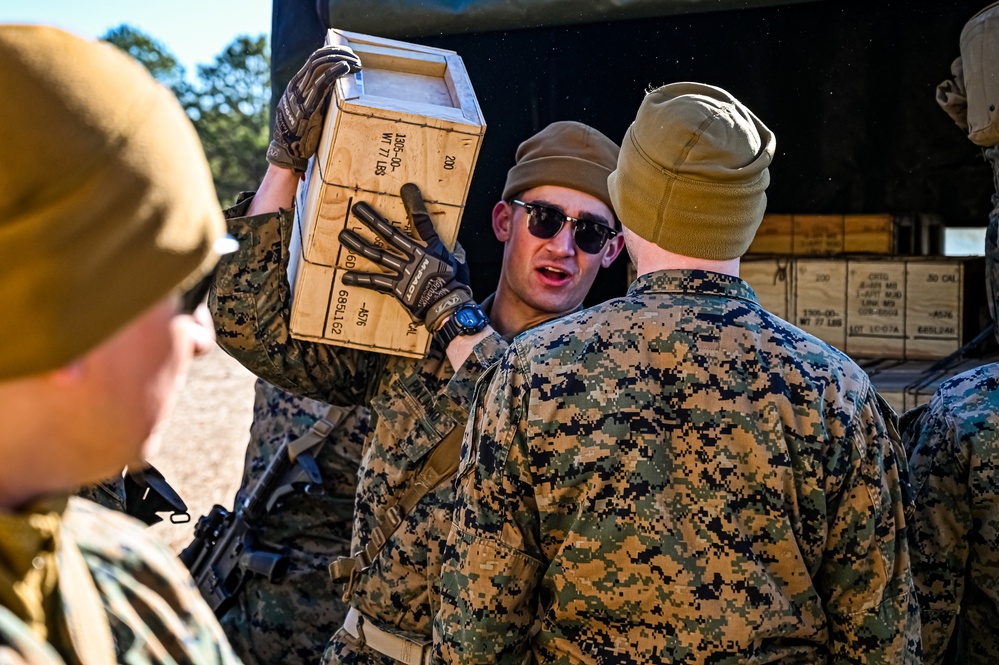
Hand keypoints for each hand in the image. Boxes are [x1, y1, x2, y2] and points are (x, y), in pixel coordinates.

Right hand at [267, 45, 361, 171]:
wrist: (286, 152)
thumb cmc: (299, 136)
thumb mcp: (305, 113)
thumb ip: (314, 102)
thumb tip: (333, 97)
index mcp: (295, 87)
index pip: (312, 60)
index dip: (330, 52)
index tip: (345, 53)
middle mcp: (296, 87)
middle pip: (317, 58)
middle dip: (338, 53)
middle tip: (355, 57)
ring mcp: (300, 95)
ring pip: (319, 66)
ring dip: (340, 60)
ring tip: (356, 63)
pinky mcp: (308, 105)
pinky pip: (321, 82)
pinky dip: (335, 71)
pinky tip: (346, 68)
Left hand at [339, 184, 472, 331]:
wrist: (449, 306)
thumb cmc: (456, 286)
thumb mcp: (458, 262)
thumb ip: (452, 250)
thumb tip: (455, 245)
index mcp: (430, 249)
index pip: (422, 221)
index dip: (414, 204)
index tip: (406, 189)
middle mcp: (414, 257)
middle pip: (389, 234)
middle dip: (372, 220)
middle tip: (356, 208)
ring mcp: (403, 272)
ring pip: (377, 255)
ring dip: (358, 245)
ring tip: (343, 236)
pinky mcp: (397, 288)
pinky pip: (375, 283)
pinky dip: (360, 280)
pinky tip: (345, 277)